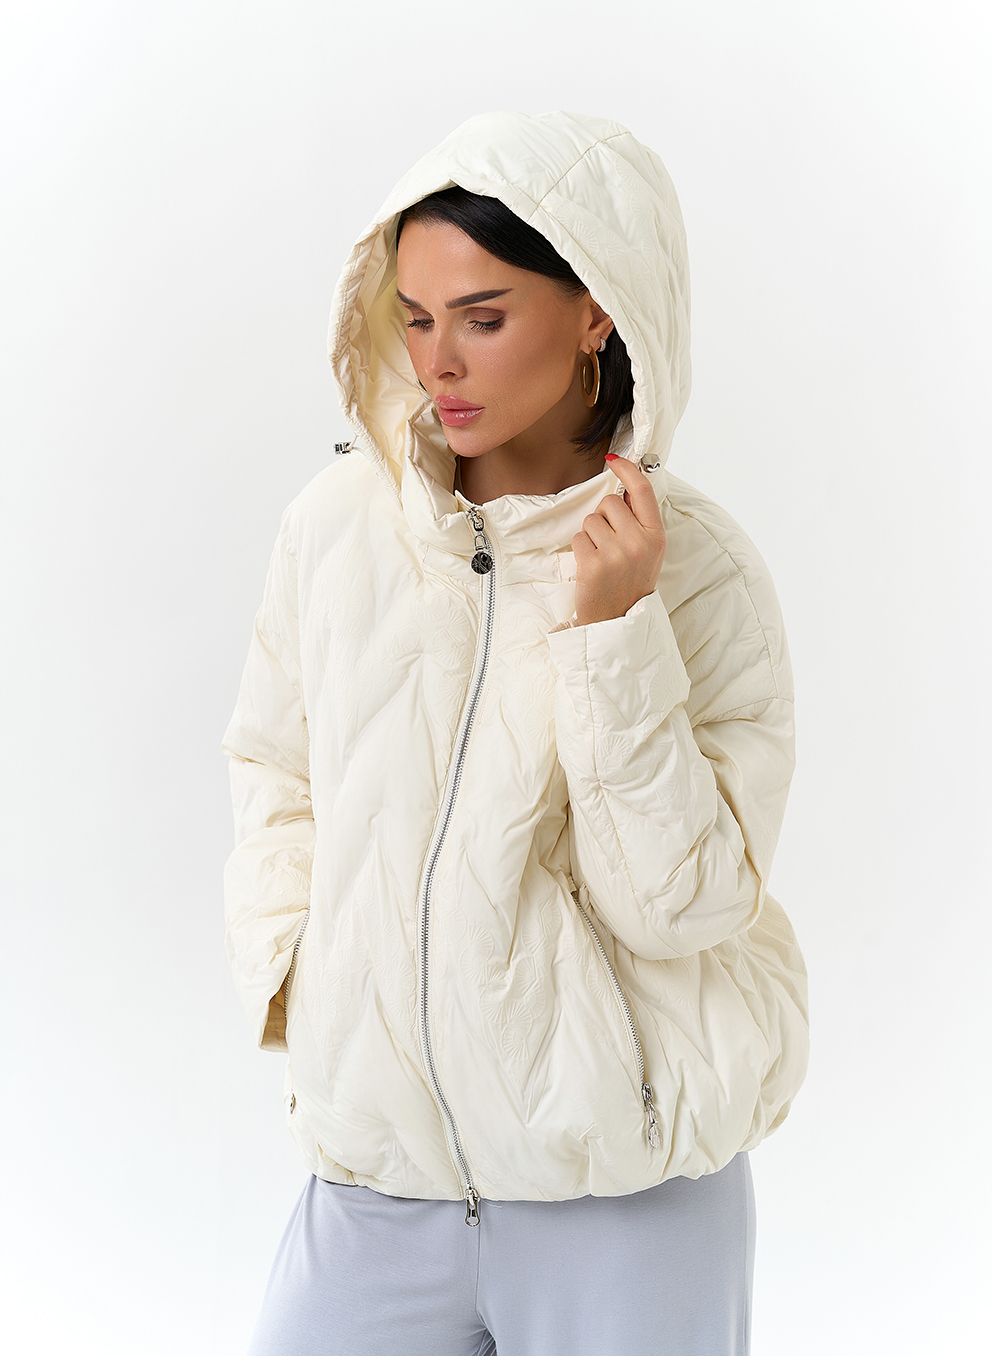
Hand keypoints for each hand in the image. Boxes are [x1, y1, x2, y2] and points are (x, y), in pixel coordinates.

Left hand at [572, 454, 666, 626]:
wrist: (617, 620)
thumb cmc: (630, 582)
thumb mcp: (648, 551)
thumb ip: (639, 521)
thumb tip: (622, 488)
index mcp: (656, 536)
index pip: (642, 491)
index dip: (627, 469)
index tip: (614, 459)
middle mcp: (639, 543)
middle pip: (609, 502)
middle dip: (604, 517)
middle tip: (609, 542)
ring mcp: (617, 554)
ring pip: (591, 520)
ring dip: (591, 535)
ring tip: (601, 557)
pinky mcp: (594, 564)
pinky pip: (579, 538)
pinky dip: (581, 549)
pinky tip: (591, 566)